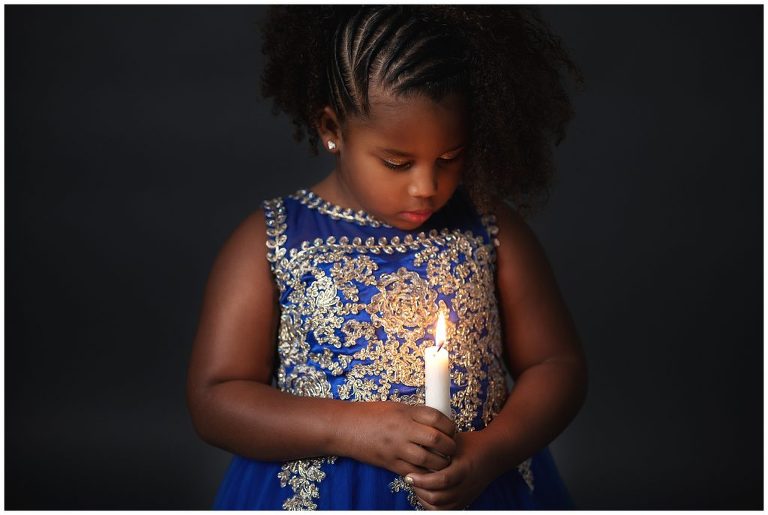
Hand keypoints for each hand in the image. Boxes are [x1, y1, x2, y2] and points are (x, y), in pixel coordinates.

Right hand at [339, 401, 456, 478]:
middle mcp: (403, 430)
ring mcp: (396, 448)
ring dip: (440, 462)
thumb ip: (416, 414)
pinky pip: (414, 472)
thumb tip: (437, 422)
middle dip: (449, 446)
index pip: (437, 418)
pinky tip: (429, 471)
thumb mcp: (396, 407)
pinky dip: (425, 474)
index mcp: (406, 413)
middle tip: (452, 448)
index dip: (449, 426)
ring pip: (428, 460)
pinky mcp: (390, 463)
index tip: (452, 430)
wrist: (346, 428)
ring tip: (443, 461)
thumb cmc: (370, 415)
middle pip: (436, 439)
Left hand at [406, 430, 496, 509]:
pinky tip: (425, 493)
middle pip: (438, 498)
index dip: (423, 480)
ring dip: (424, 499)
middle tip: (410, 479)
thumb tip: (415, 449)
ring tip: (416, 486)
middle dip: (419, 491)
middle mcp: (466, 485)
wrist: (494, 454)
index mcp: (464, 468)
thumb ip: (438, 447)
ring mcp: (466, 495)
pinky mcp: (465, 501)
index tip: (409, 474)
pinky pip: (445, 510)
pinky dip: (432, 505)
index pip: (441, 480)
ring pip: (440, 508)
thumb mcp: (455, 441)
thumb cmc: (472, 444)